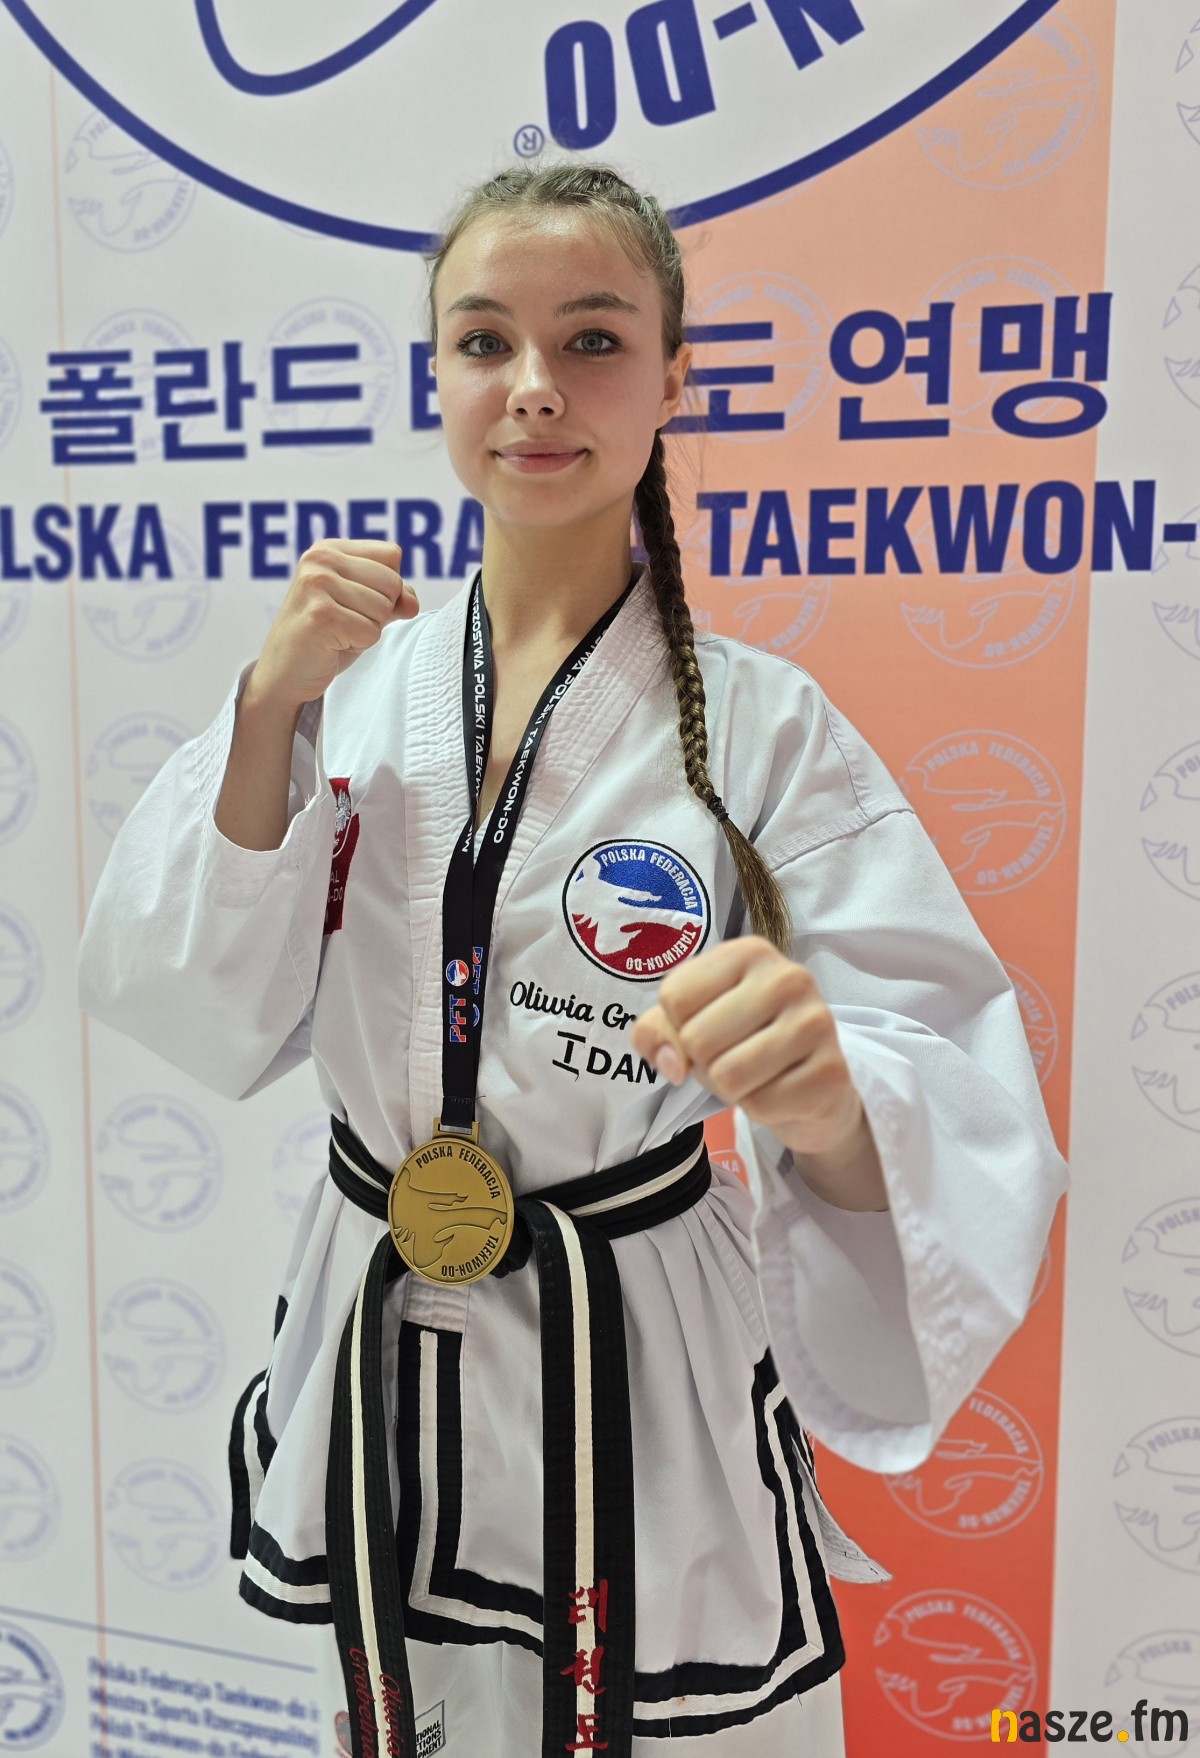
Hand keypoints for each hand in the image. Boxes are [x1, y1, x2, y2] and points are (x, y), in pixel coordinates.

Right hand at [247, 539, 417, 714]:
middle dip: (379, 611)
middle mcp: (320, 559)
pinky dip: (359, 644)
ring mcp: (317, 584)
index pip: (392, 555)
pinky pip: (372, 631)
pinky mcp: (321, 615)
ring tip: (337, 633)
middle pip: (392, 582)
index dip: (388, 586)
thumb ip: (394, 597)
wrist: (285, 673)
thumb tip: (412, 603)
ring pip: (384, 608)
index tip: (356, 602)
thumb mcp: (365, 609)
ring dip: (367, 629)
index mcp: (330, 549)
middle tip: (345, 623)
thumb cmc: (327, 638)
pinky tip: (332, 644)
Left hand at [629, 937, 884, 1208]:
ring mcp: (815, 1022)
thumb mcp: (692, 1022)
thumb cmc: (745, 1042)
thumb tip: (672, 1063)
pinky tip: (781, 1090)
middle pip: (696, 1039)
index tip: (708, 1028)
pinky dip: (760, 1108)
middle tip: (732, 1057)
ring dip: (730, 1089)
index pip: (675, 997)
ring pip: (727, 1075)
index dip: (678, 1027)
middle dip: (703, 1063)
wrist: (815, 1083)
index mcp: (749, 952)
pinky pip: (761, 1104)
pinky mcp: (831, 1071)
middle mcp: (788, 977)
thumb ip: (657, 1030)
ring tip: (754, 1075)